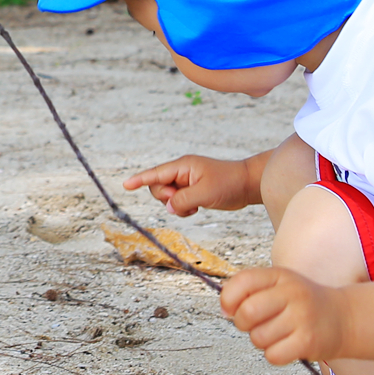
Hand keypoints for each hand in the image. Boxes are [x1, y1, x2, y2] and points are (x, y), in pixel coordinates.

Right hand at [123, 154, 255, 215]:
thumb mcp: (205, 193)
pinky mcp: (192, 191)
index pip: (156, 173)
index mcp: (183, 166)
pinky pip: (177, 202)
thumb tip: (169, 207)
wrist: (247, 184)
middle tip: (186, 202)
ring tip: (195, 206)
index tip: (126, 185)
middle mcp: (182, 172)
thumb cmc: (230, 183)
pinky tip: (197, 207)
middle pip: (159, 187)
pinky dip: (183, 208)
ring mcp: (187, 182)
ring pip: (167, 197)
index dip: (140, 179)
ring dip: (176, 206)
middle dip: (167, 199)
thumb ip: (183, 200)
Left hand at [221, 267, 347, 364]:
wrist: (344, 318)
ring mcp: (301, 317)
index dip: (228, 299)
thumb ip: (250, 291)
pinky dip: (275, 354)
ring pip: (258, 337)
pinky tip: (287, 345)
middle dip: (243, 323)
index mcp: (279, 275)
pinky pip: (273, 355)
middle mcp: (291, 293)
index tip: (230, 309)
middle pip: (247, 312)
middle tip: (255, 324)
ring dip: (262, 341)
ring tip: (278, 334)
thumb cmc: (304, 304)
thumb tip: (225, 310)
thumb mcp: (280, 285)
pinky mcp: (308, 341)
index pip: (242, 281)